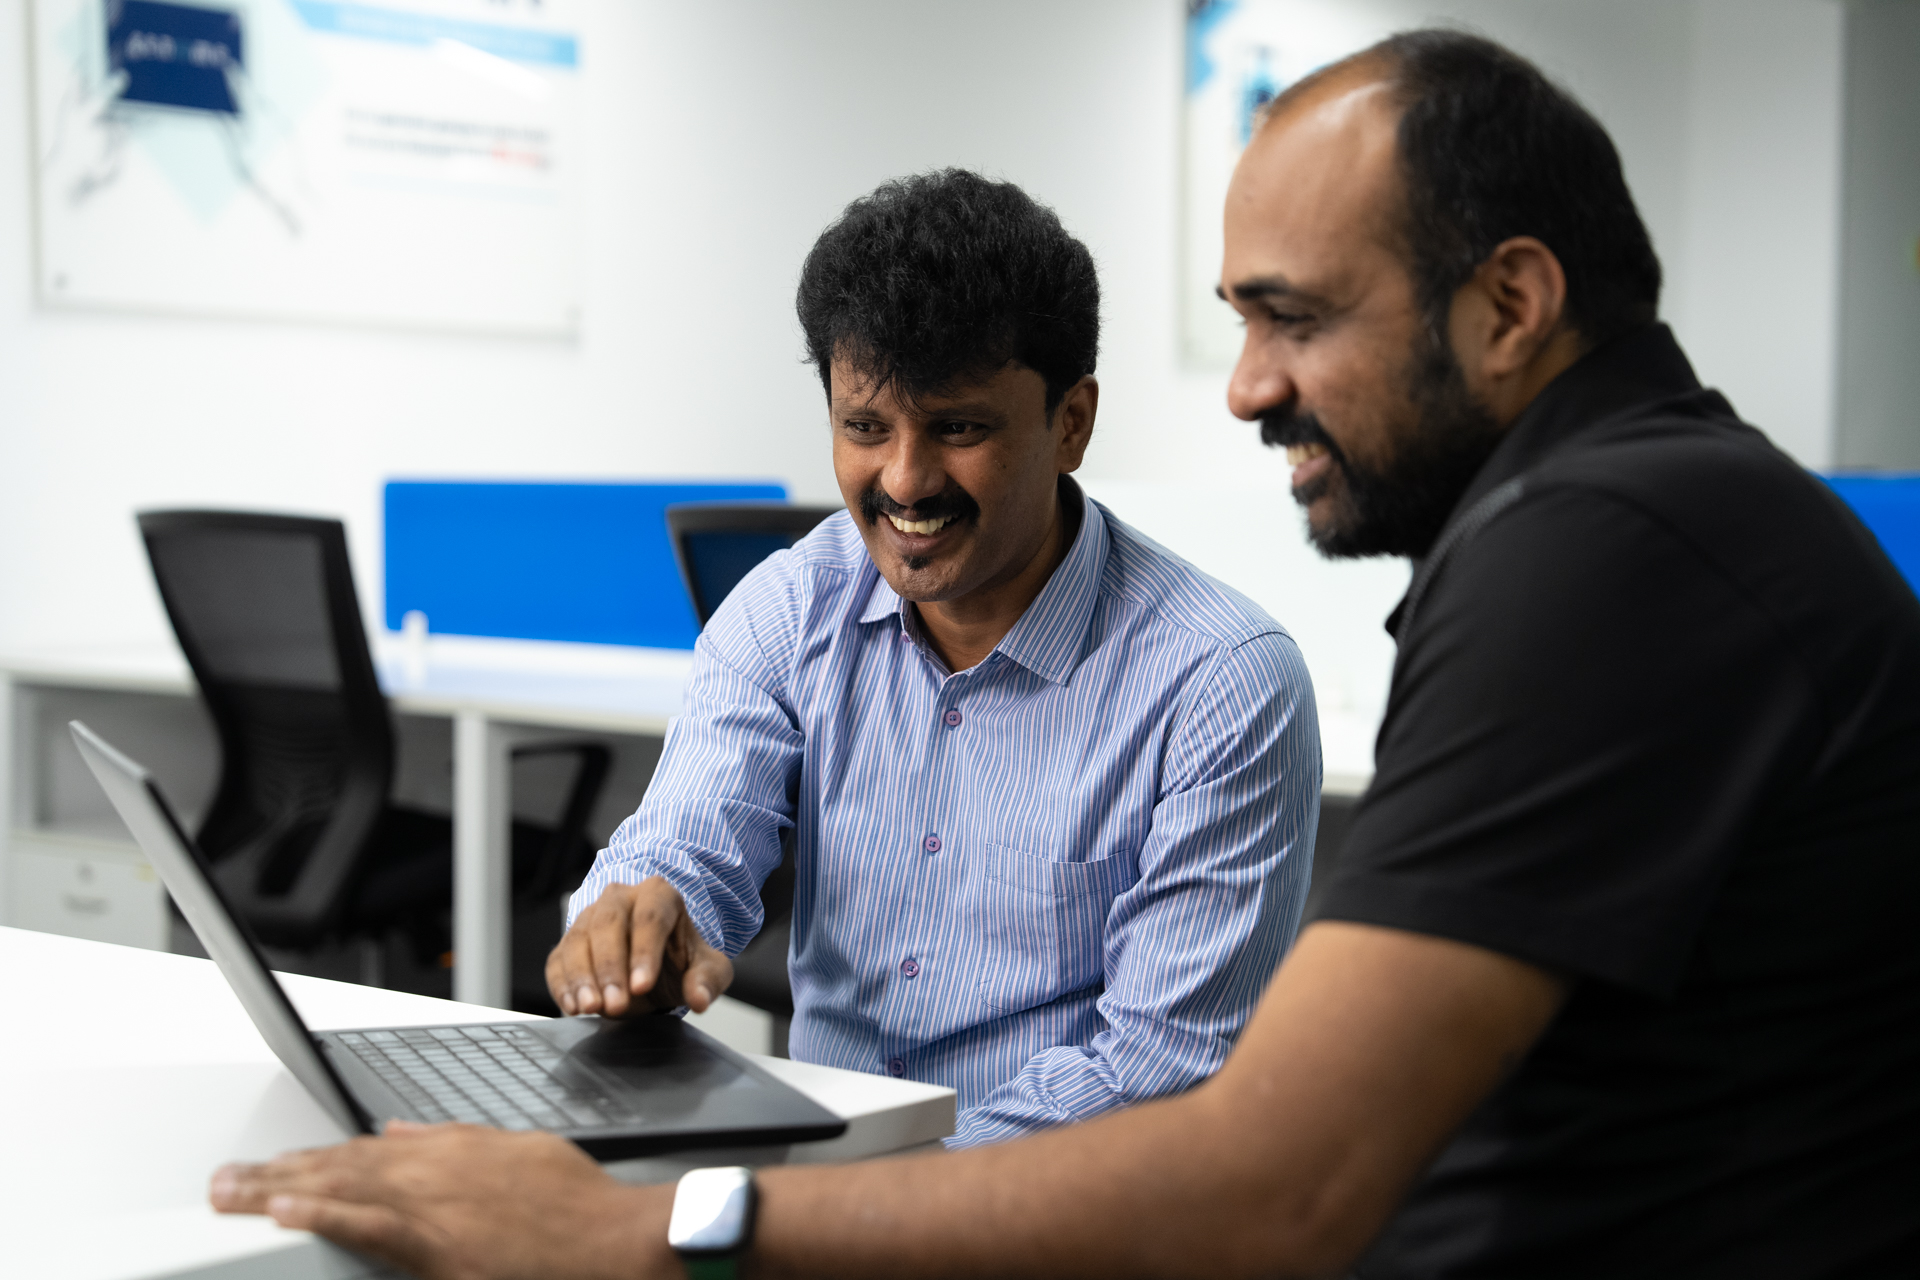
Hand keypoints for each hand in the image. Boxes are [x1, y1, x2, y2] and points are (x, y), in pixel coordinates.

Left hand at [209, 1122, 679, 1279]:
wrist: (613, 1239)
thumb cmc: (576, 1205)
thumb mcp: (516, 1152)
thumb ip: (453, 1141)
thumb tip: (403, 1131)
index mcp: (451, 1150)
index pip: (364, 1151)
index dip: (312, 1159)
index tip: (273, 1166)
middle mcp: (434, 1171)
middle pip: (340, 1168)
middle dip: (277, 1174)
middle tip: (222, 1181)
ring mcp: (434, 1207)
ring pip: (342, 1192)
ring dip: (280, 1192)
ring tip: (232, 1193)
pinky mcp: (438, 1247)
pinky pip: (368, 1228)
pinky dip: (325, 1215)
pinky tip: (286, 1212)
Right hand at [546, 878, 733, 1017]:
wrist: (655, 965)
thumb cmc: (680, 959)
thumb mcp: (705, 969)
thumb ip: (706, 980)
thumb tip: (700, 999)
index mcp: (659, 895)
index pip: (650, 917)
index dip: (644, 952)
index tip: (642, 985)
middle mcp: (620, 898)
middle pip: (608, 923)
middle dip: (610, 966)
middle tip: (615, 1003)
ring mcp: (590, 917)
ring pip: (578, 940)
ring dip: (582, 977)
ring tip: (591, 1008)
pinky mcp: (568, 942)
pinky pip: (558, 960)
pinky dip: (562, 985)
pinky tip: (572, 1006)